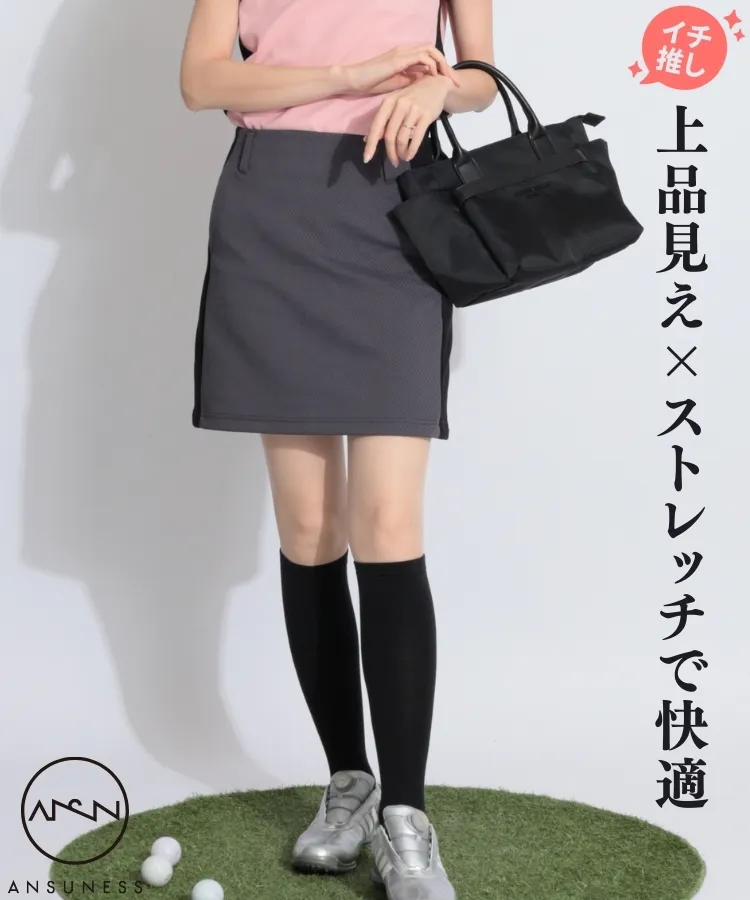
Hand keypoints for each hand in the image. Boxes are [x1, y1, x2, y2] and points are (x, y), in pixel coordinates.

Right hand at [341, 44, 459, 94]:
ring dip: (442, 65)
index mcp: (405, 56)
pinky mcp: (399, 58)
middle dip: (446, 66)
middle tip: (455, 81)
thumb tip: (424, 85)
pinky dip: (431, 66)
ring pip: (431, 51)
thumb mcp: (396, 84)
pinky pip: (422, 57)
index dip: (441, 68)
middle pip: (433, 51)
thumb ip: (410, 81)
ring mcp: (403, 53)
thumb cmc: (372, 83)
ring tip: (449, 80)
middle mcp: (406, 51)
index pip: (429, 57)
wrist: (355, 79)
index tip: (449, 83)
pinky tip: (434, 77)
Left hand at [363, 75, 452, 165]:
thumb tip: (367, 140)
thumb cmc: (413, 96)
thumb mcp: (395, 103)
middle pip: (390, 135)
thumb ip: (383, 121)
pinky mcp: (426, 115)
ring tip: (403, 158)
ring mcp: (413, 110)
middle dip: (390, 152)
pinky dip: (412, 150)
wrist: (435, 84)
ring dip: (401, 152)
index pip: (376, 126)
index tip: (367, 159)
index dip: (371, 145)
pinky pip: (416, 137)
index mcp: (388, 102)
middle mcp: (399, 105)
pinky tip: (410, 155)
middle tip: (393, 162)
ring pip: (402, 138)